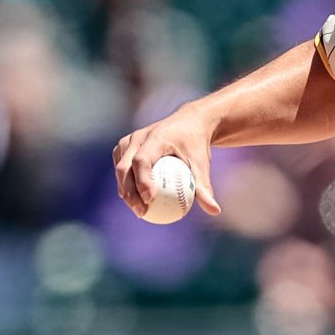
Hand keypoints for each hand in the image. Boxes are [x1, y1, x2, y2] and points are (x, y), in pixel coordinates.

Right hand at [112, 103, 222, 218]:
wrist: (189, 122)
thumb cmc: (196, 144)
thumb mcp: (202, 164)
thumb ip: (205, 187)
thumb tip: (214, 211)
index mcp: (156, 137)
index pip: (142, 160)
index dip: (142, 181)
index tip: (149, 200)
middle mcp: (139, 137)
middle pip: (125, 166)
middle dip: (129, 192)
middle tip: (142, 212)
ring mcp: (130, 140)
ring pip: (120, 167)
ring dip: (125, 190)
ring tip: (138, 210)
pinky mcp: (126, 145)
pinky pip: (121, 166)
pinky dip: (126, 183)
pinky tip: (136, 201)